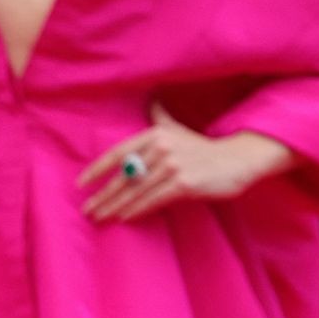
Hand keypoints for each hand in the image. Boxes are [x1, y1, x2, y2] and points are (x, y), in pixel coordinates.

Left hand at [79, 103, 293, 221]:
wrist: (237, 160)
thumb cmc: (203, 148)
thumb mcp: (179, 128)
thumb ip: (161, 117)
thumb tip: (152, 99)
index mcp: (155, 134)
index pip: (118, 153)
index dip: (97, 169)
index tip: (81, 184)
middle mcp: (161, 147)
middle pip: (124, 176)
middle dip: (103, 195)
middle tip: (87, 210)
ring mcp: (173, 165)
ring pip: (136, 190)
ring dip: (115, 207)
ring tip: (100, 218)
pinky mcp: (184, 184)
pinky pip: (154, 200)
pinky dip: (138, 210)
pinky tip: (125, 218)